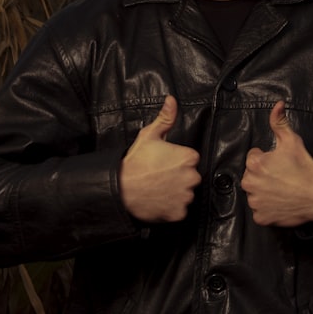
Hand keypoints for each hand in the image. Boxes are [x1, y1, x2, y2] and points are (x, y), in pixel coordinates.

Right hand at [120, 95, 200, 222]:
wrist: (120, 189)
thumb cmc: (135, 162)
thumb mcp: (149, 135)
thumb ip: (166, 118)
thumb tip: (172, 100)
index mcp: (188, 157)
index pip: (190, 160)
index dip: (176, 161)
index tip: (163, 164)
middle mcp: (192, 177)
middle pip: (190, 177)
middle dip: (178, 177)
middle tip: (159, 176)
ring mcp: (186, 197)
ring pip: (185, 194)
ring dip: (175, 193)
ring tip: (158, 188)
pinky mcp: (179, 213)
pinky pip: (179, 210)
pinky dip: (171, 207)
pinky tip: (158, 200)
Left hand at [241, 101, 312, 226]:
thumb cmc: (305, 168)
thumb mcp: (292, 141)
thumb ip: (279, 122)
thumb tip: (277, 105)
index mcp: (255, 164)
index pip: (253, 158)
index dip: (266, 159)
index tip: (278, 163)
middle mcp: (251, 184)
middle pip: (251, 176)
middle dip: (262, 175)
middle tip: (281, 176)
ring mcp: (256, 202)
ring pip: (254, 193)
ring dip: (263, 191)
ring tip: (281, 189)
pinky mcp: (262, 217)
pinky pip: (259, 211)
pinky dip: (267, 208)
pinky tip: (280, 201)